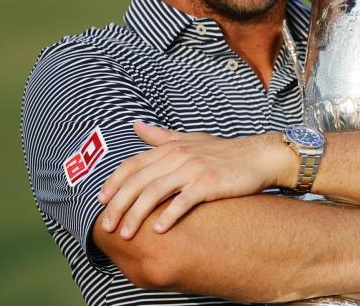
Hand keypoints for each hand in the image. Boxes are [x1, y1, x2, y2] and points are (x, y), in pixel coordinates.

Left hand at [98, 121, 291, 238]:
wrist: (258, 157)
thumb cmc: (224, 152)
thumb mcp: (190, 139)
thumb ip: (161, 136)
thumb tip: (135, 125)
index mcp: (170, 148)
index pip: (132, 164)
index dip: (114, 183)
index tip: (101, 202)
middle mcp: (178, 155)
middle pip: (138, 181)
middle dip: (119, 205)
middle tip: (108, 227)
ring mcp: (193, 169)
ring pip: (154, 192)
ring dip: (136, 215)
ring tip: (126, 234)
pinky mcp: (209, 183)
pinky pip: (183, 201)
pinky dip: (169, 216)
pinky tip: (158, 231)